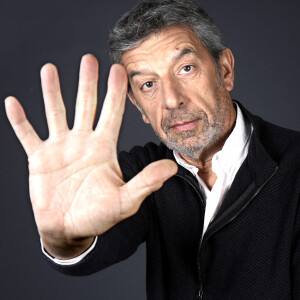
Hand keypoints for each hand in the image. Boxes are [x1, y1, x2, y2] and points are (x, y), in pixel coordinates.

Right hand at [5, 54, 176, 257]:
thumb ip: (146, 183)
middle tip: (89, 59)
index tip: (119, 70)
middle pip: (85, 106)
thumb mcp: (125, 200)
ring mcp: (59, 148)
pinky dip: (20, 121)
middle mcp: (82, 142)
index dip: (116, 93)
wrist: (70, 228)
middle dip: (88, 83)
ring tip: (49, 69)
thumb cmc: (99, 215)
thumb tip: (172, 169)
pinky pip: (27, 135)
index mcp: (103, 148)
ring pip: (56, 113)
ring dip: (52, 92)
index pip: (112, 114)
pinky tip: (12, 103)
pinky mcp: (39, 158)